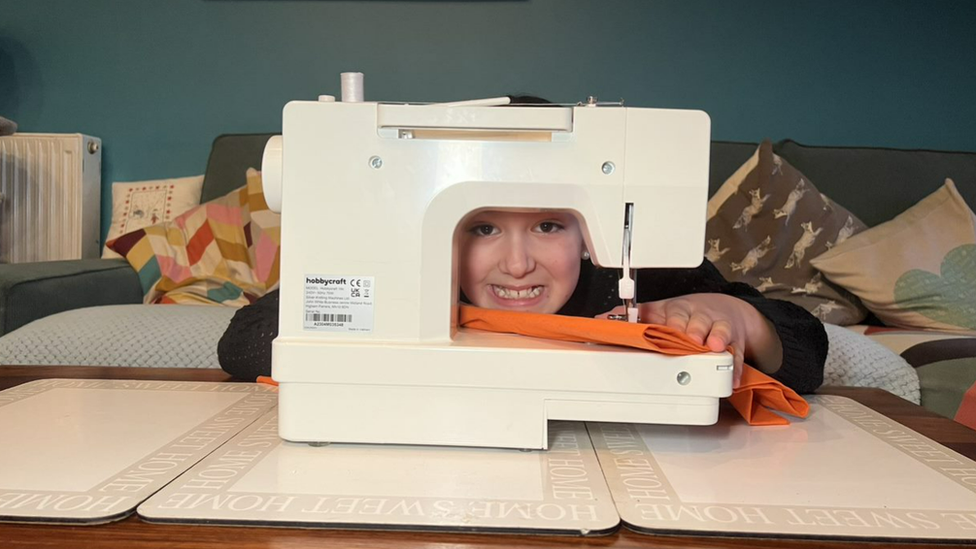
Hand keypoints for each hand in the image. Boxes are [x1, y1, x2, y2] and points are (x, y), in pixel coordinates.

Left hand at [598, 293, 781, 387]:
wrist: (723, 310)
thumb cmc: (683, 315)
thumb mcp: (657, 311)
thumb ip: (631, 317)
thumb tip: (600, 321)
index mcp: (673, 311)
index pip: (668, 313)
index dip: (666, 321)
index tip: (663, 328)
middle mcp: (695, 317)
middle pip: (693, 320)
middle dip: (692, 329)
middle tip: (691, 339)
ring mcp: (715, 327)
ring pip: (717, 330)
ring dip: (715, 339)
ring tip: (713, 347)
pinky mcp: (732, 340)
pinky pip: (736, 353)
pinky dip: (735, 365)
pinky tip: (732, 376)